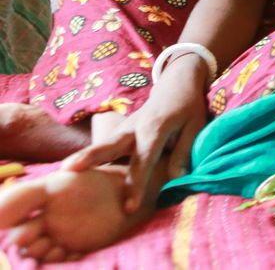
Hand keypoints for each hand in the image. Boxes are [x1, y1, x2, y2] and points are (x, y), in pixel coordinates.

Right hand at [61, 58, 209, 212]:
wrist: (176, 84)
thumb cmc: (188, 107)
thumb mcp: (196, 126)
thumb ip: (185, 152)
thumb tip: (176, 180)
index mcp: (154, 128)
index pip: (143, 160)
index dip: (136, 184)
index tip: (129, 208)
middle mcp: (134, 128)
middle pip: (109, 146)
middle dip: (89, 158)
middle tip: (67, 172)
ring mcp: (123, 129)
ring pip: (101, 146)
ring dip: (82, 158)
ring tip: (61, 173)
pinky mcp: (119, 132)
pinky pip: (104, 147)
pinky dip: (90, 159)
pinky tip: (74, 174)